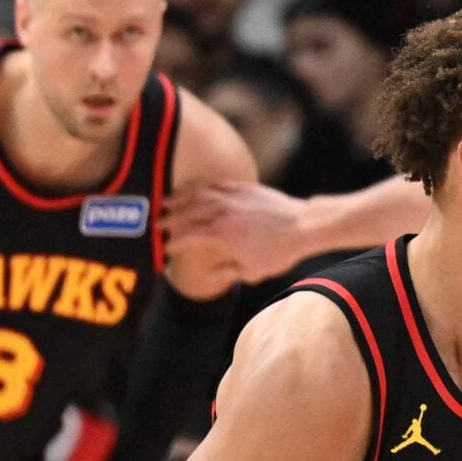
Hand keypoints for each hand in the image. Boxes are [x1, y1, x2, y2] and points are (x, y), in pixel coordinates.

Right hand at [164, 181, 314, 284]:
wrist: (304, 226)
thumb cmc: (280, 251)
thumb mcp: (253, 270)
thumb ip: (228, 272)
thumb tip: (212, 276)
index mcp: (221, 235)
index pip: (188, 238)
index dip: (175, 244)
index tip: (166, 249)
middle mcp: (222, 213)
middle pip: (187, 213)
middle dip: (169, 219)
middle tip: (157, 224)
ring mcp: (232, 197)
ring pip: (198, 195)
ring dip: (180, 199)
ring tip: (167, 202)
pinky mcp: (243, 187)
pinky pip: (215, 184)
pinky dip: (201, 187)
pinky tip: (195, 190)